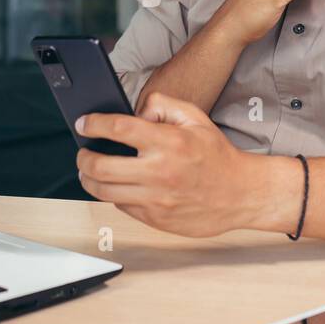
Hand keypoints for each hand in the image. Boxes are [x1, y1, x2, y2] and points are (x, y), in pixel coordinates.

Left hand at [75, 93, 277, 236]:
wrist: (241, 194)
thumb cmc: (217, 155)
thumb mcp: (195, 118)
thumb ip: (163, 105)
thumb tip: (136, 111)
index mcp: (168, 143)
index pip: (118, 128)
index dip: (94, 124)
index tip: (83, 123)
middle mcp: (159, 172)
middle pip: (100, 166)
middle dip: (83, 157)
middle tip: (83, 152)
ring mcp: (156, 199)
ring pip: (104, 191)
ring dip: (89, 180)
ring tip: (89, 171)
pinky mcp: (156, 218)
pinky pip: (121, 206)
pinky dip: (113, 195)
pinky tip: (118, 186)